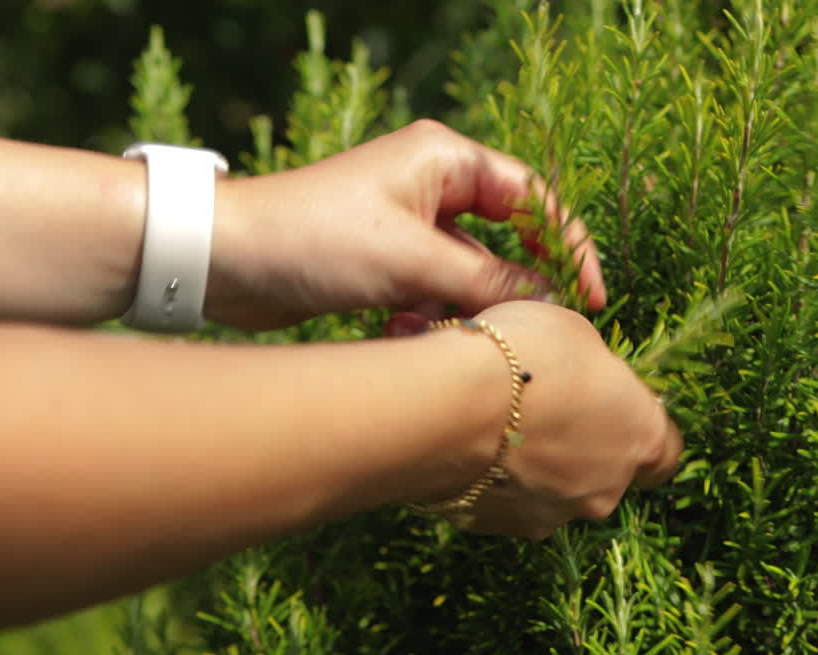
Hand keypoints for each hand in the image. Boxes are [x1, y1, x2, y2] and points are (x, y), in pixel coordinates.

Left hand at [206, 120, 606, 329]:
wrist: (224, 260)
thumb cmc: (313, 239)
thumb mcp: (411, 262)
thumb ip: (488, 281)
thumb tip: (551, 301)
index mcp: (446, 158)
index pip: (534, 198)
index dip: (568, 247)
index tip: (593, 297)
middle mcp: (434, 183)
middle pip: (507, 238)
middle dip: (510, 288)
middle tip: (531, 332)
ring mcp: (411, 222)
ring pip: (470, 273)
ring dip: (458, 309)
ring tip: (428, 330)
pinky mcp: (389, 259)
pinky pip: (435, 291)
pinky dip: (427, 317)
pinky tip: (397, 332)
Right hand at [428, 301, 682, 539]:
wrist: (447, 404)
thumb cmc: (524, 355)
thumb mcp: (575, 333)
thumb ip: (593, 369)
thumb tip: (586, 377)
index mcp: (641, 439)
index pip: (666, 454)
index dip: (640, 431)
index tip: (615, 408)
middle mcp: (606, 490)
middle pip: (607, 476)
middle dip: (583, 450)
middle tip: (544, 408)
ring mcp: (552, 516)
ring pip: (555, 494)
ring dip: (538, 468)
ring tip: (498, 426)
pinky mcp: (499, 528)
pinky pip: (506, 502)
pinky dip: (495, 481)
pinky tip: (470, 446)